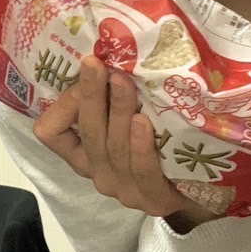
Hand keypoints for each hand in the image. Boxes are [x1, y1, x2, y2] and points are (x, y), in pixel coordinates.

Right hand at [33, 56, 218, 229]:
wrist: (200, 192)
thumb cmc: (159, 147)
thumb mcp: (126, 123)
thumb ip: (112, 102)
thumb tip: (109, 52)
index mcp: (84, 154)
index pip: (50, 132)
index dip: (62, 105)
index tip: (83, 75)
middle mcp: (99, 172)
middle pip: (87, 131)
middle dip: (90, 94)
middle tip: (94, 62)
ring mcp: (124, 189)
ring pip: (113, 147)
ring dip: (117, 111)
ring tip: (122, 80)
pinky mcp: (153, 199)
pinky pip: (141, 170)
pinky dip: (139, 145)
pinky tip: (142, 122)